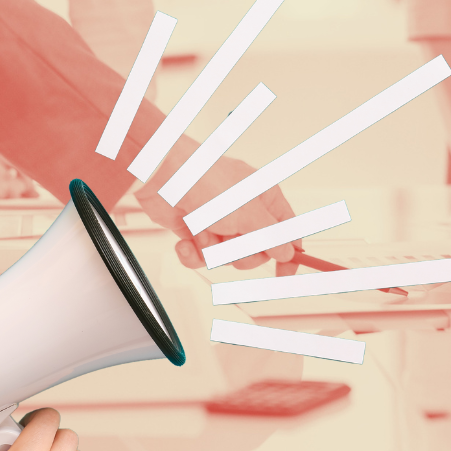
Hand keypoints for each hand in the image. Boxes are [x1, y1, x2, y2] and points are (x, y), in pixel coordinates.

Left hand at [137, 137, 299, 273]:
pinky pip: (201, 256)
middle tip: (233, 246)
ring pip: (227, 256)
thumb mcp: (249, 214)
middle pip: (256, 250)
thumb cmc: (208, 183)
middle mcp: (243, 210)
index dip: (287, 253)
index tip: (285, 274)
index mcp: (264, 199)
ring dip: (214, 252)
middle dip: (242, 254)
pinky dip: (192, 254)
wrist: (162, 176)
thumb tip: (288, 252)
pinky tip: (185, 243)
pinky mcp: (196, 229)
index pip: (286, 230)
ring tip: (204, 235)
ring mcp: (219, 221)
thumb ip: (271, 237)